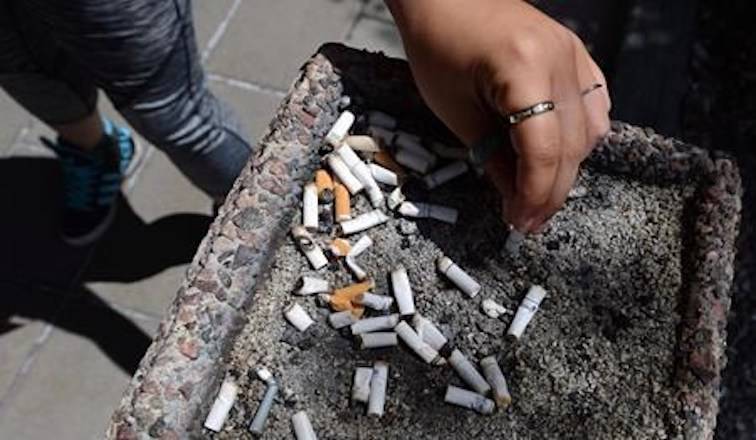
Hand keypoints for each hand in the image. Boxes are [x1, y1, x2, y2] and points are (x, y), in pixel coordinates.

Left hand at [388, 0, 610, 232]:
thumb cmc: (438, 47)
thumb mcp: (455, 111)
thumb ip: (491, 157)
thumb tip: (516, 197)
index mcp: (524, 69)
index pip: (543, 149)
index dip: (533, 194)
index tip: (519, 221)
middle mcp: (560, 58)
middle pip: (571, 146)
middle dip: (550, 192)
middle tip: (528, 221)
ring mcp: (574, 53)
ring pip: (590, 130)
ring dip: (567, 168)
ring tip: (539, 193)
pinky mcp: (576, 53)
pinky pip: (594, 105)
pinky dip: (579, 137)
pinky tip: (560, 156)